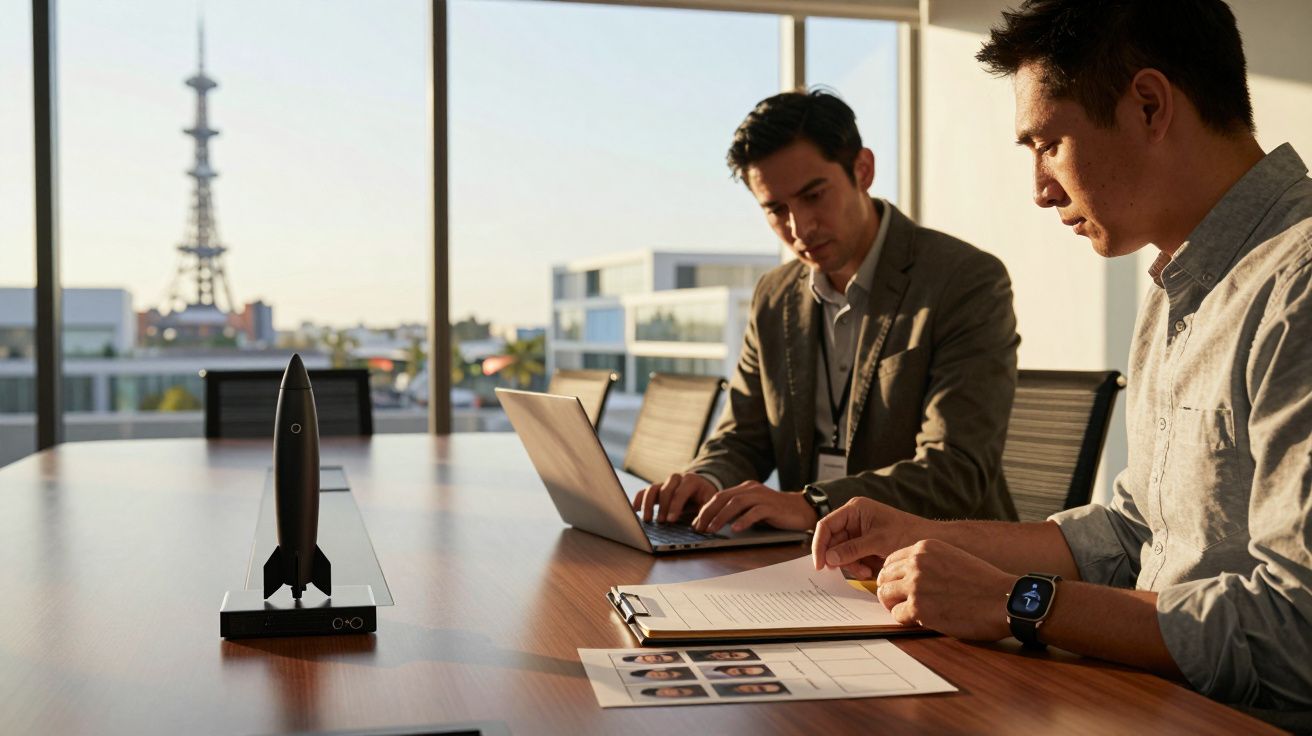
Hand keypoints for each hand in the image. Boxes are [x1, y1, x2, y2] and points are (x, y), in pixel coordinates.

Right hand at [632, 473, 716, 522]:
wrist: (701, 487)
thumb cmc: (705, 497)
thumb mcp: (711, 502)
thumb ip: (706, 514)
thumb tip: (698, 528)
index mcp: (691, 481)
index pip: (681, 492)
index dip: (675, 506)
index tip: (671, 520)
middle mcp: (676, 479)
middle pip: (665, 490)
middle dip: (662, 507)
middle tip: (661, 522)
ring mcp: (665, 483)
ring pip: (652, 489)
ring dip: (648, 504)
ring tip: (647, 520)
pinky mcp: (657, 489)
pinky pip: (645, 491)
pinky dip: (638, 500)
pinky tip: (635, 511)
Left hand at [690, 482, 816, 532]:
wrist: (803, 510)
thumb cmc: (776, 513)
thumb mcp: (753, 510)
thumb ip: (738, 512)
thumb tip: (715, 524)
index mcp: (744, 488)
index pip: (719, 496)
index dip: (705, 510)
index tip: (696, 524)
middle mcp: (751, 489)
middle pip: (723, 498)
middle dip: (708, 513)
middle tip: (699, 528)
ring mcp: (762, 496)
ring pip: (736, 503)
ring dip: (721, 517)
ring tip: (711, 529)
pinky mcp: (772, 507)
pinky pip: (755, 512)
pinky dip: (743, 520)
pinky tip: (735, 529)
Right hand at [811, 497, 930, 576]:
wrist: (929, 540)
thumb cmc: (908, 533)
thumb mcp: (878, 541)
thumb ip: (852, 549)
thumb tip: (829, 558)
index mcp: (854, 509)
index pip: (826, 526)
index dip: (820, 545)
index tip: (820, 565)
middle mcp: (853, 519)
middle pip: (833, 542)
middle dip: (841, 559)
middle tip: (855, 570)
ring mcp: (859, 532)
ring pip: (841, 553)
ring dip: (851, 565)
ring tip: (867, 571)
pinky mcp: (865, 545)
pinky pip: (852, 558)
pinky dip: (859, 567)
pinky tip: (871, 570)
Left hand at [874, 539, 1012, 640]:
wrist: (1004, 600)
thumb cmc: (984, 582)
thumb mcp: (953, 557)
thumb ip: (928, 562)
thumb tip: (907, 575)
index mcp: (924, 547)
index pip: (890, 560)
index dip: (893, 576)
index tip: (899, 587)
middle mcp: (916, 563)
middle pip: (883, 578)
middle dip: (891, 591)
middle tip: (901, 602)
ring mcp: (915, 585)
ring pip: (886, 595)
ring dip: (895, 606)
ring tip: (912, 612)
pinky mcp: (918, 608)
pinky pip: (896, 616)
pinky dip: (906, 621)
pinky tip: (922, 621)